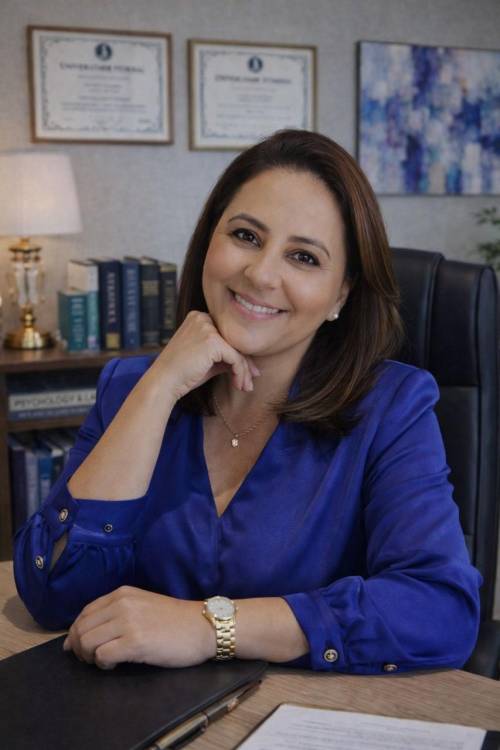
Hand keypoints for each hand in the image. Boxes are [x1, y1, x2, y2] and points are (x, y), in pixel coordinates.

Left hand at [62, 586, 215, 669]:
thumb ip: (118, 612)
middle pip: (81, 628)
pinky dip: (103, 664)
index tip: (79, 648)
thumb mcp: (143, 604)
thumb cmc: (175, 620)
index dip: (77, 633)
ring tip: (104, 661)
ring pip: (86, 642)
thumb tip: (86, 633)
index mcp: (122, 594)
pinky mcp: (135, 642)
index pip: (85, 613)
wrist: (203, 626)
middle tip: (91, 659)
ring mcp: (128, 622)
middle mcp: (121, 604)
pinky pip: (102, 655)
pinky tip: (115, 664)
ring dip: (89, 657)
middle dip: (79, 648)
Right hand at [153, 310, 260, 400]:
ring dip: (244, 371)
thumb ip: (224, 356)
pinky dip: (240, 373)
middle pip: (234, 341)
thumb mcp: (206, 360)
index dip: (239, 354)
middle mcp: (203, 318)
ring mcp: (207, 328)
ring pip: (238, 350)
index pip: (227, 336)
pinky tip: (238, 385)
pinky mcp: (213, 341)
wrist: (164, 382)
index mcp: (199, 318)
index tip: (248, 372)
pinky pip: (236, 358)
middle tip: (250, 381)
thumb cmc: (182, 373)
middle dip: (245, 363)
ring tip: (246, 387)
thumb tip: (247, 364)